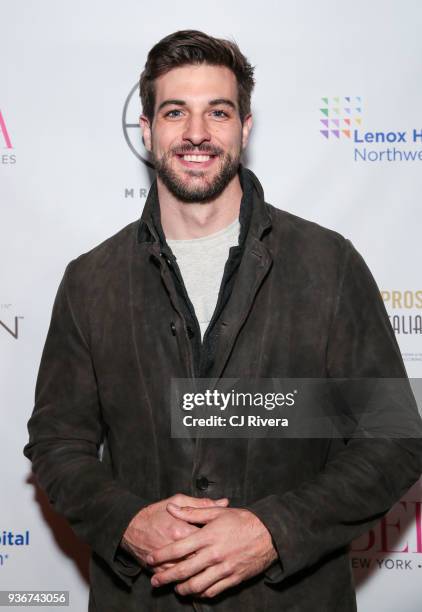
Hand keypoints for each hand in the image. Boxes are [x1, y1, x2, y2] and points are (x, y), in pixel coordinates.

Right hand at [120, 494, 228, 570]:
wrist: (129, 526)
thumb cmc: (155, 512)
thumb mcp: (177, 500)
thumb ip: (201, 503)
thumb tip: (224, 502)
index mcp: (181, 529)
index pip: (206, 538)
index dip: (219, 539)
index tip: (227, 539)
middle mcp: (174, 547)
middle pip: (200, 558)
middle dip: (212, 559)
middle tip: (224, 557)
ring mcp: (166, 561)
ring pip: (189, 572)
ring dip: (202, 572)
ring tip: (214, 570)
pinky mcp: (159, 570)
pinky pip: (176, 579)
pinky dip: (187, 580)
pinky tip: (197, 579)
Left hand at [146, 504, 278, 598]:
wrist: (269, 534)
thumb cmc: (242, 520)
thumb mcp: (217, 512)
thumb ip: (192, 511)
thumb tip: (171, 508)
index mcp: (208, 536)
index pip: (178, 548)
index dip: (161, 555)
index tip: (150, 559)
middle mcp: (214, 554)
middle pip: (184, 570)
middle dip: (165, 577)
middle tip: (154, 581)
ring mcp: (224, 569)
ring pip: (197, 585)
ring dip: (182, 589)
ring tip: (175, 588)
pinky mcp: (233, 579)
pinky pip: (213, 591)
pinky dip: (200, 593)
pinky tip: (195, 591)